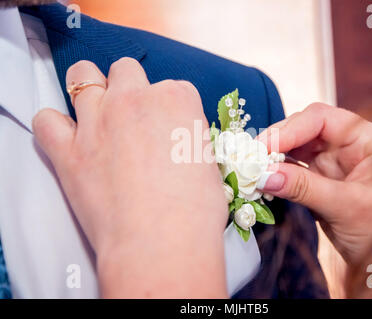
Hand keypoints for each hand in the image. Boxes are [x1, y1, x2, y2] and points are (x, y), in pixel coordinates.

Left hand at [32, 58, 227, 297]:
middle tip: (135, 116)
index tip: (172, 131)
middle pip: (126, 70)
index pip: (174, 88)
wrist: (162, 242)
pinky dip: (54, 125)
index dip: (173, 110)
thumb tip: (180, 144)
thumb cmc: (195, 210)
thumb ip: (190, 141)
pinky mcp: (68, 150)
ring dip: (89, 88)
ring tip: (96, 111)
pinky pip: (46, 120)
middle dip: (131, 87)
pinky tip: (68, 137)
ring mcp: (98, 121)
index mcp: (177, 99)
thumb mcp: (208, 164)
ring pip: (82, 75)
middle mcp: (135, 99)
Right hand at [257, 103, 371, 262]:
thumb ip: (304, 188)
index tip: (263, 147)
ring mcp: (334, 161)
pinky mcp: (321, 178)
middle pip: (305, 128)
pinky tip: (263, 178)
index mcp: (367, 139)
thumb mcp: (347, 207)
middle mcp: (349, 144)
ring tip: (252, 167)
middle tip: (251, 157)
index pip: (322, 119)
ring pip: (296, 147)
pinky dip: (277, 172)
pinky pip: (294, 167)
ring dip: (273, 156)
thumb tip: (264, 175)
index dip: (289, 129)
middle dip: (277, 141)